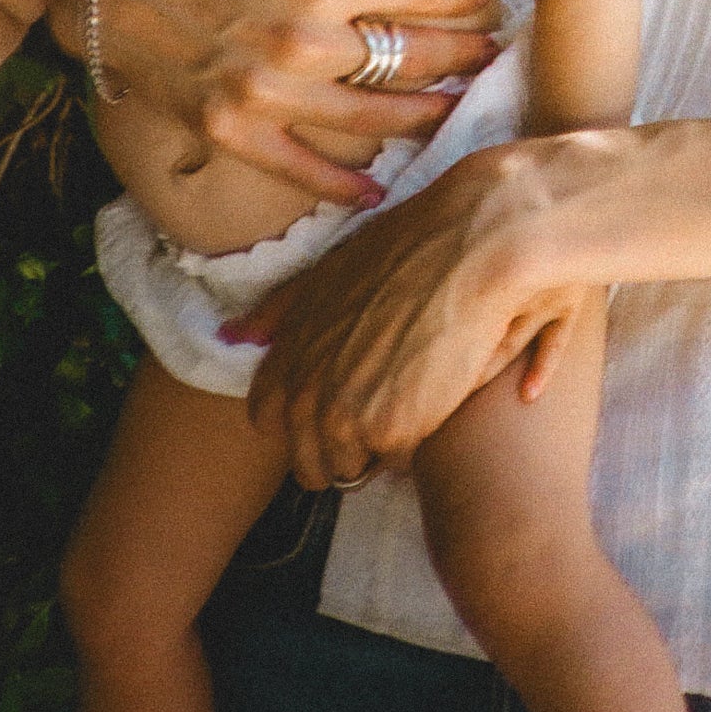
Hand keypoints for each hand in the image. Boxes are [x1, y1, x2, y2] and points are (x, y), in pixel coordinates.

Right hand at [46, 0, 501, 205]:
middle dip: (461, 57)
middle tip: (491, 58)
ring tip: (456, 110)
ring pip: (375, 116)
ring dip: (425, 116)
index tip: (491, 3)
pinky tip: (377, 191)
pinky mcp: (235, 130)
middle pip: (413, 57)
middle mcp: (305, 40)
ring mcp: (270, 92)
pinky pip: (303, 169)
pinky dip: (343, 186)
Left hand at [238, 137, 587, 486]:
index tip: (337, 404)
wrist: (476, 243)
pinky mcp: (389, 431)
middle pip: (308, 461)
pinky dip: (418, 441)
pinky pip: (397, 462)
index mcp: (289, 351)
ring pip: (351, 468)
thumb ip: (281, 308)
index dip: (302, 419)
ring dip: (378, 449)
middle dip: (340, 447)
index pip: (268, 418)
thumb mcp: (331, 267)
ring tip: (414, 402)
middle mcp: (304, 388)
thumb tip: (234, 336)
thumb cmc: (413, 246)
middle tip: (386, 409)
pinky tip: (438, 402)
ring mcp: (342, 414)